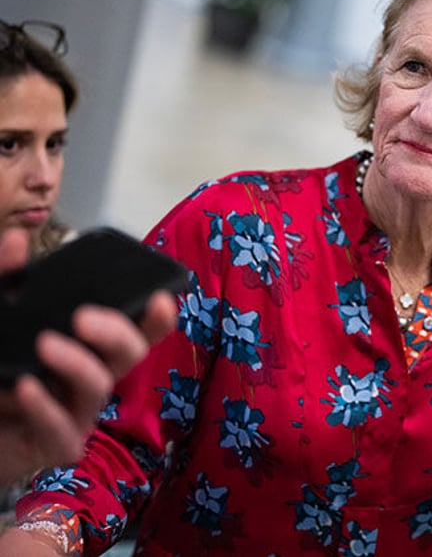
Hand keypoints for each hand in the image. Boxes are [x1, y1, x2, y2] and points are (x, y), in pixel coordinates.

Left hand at [0, 229, 176, 483]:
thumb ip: (4, 282)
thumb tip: (17, 240)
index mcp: (82, 347)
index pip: (131, 330)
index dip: (154, 317)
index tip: (160, 297)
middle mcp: (86, 378)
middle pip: (129, 355)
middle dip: (117, 332)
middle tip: (84, 317)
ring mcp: (74, 414)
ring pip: (99, 388)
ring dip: (78, 364)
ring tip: (45, 345)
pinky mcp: (52, 446)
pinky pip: (64, 433)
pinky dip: (45, 409)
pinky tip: (24, 388)